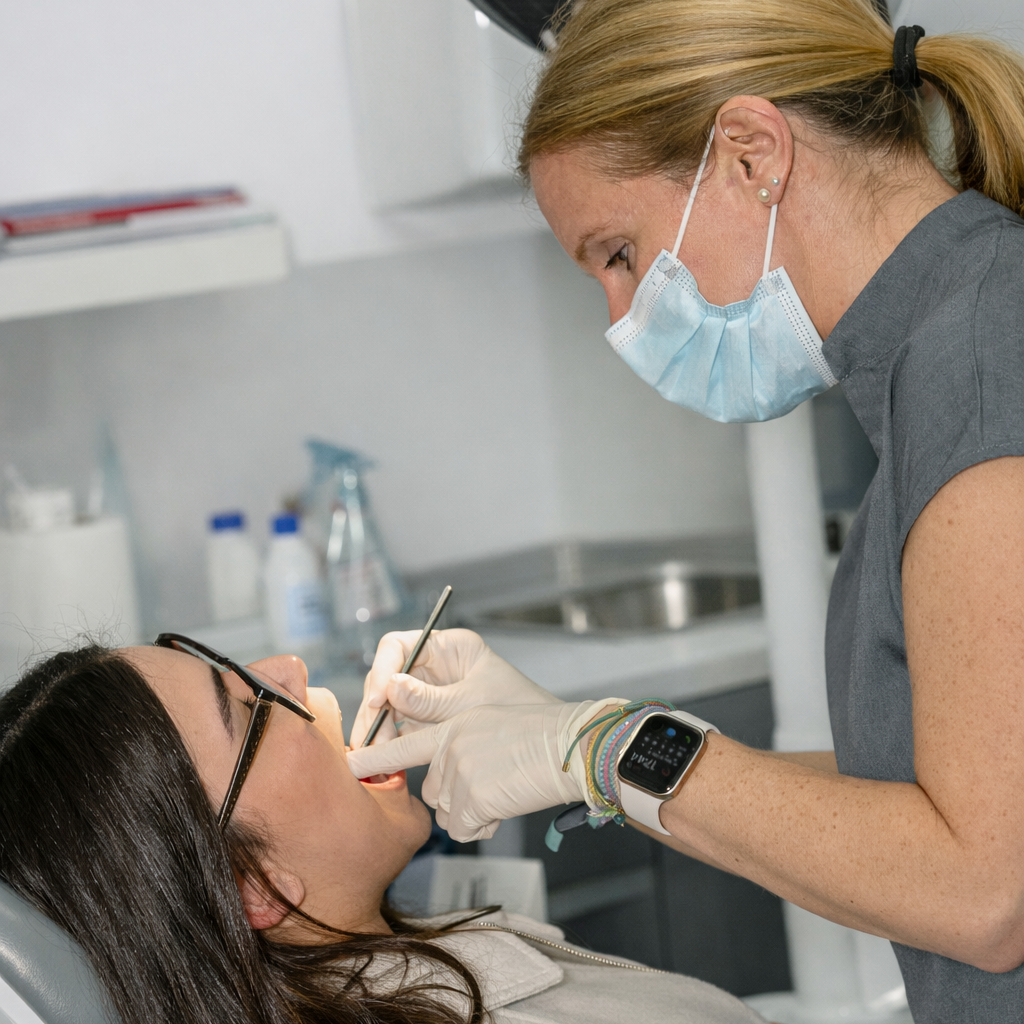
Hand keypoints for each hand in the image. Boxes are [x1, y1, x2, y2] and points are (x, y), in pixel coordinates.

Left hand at [346, 698, 623, 840]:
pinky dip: (483, 826)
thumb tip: (445, 769)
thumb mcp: (489, 723)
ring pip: (448, 812)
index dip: (374, 758)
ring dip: (472, 811)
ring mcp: (458, 774)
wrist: (565, 748)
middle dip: (457, 795)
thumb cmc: (539, 734)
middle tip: (493, 780)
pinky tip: (505, 804)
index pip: (402, 745)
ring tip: (503, 788)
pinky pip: (464, 830)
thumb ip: (460, 743)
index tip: (350, 764)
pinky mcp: (472, 800)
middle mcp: (448, 748)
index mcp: (451, 725)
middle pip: (433, 790)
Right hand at [348, 627, 559, 747]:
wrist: (547, 742)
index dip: (382, 670)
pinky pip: (399, 727)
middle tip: (367, 739)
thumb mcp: (471, 702)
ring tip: (371, 759)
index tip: (379, 700)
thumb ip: (429, 699)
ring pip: (388, 705)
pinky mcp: (427, 720)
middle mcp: (433, 666)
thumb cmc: (519, 710)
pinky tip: (382, 764)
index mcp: (448, 647)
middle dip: (374, 707)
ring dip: (377, 730)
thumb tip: (388, 687)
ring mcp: (429, 693)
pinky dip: (389, 744)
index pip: (398, 646)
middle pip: (387, 677)